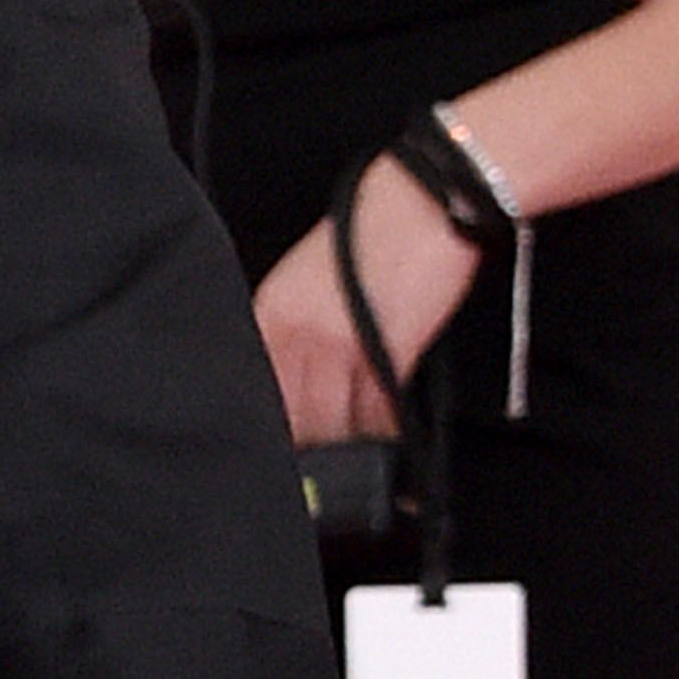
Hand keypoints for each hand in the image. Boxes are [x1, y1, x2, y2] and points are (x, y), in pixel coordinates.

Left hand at [248, 155, 483, 448]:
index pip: (256, 389)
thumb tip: (297, 376)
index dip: (267, 427)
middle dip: (309, 447)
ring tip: (360, 462)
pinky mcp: (389, 358)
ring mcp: (341, 348)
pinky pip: (378, 417)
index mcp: (271, 312)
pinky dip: (384, 436)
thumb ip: (294, 325)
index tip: (279, 454)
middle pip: (292, 417)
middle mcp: (297, 334)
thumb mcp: (310, 276)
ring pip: (334, 425)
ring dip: (348, 446)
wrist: (421, 204)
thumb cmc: (371, 232)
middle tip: (322, 473)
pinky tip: (390, 444)